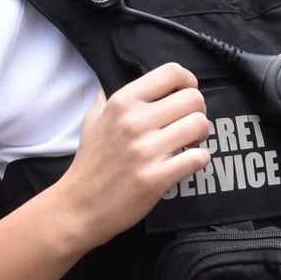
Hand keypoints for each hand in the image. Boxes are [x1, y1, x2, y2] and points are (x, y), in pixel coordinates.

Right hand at [42, 62, 208, 249]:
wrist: (79, 206)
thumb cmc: (90, 162)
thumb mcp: (93, 121)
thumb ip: (107, 98)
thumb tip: (113, 81)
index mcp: (122, 103)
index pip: (171, 73)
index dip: (188, 81)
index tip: (185, 95)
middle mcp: (135, 121)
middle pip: (193, 98)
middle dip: (198, 111)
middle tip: (188, 125)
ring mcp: (146, 150)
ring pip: (200, 125)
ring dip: (201, 135)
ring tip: (190, 143)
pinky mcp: (157, 178)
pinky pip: (199, 157)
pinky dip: (200, 159)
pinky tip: (188, 162)